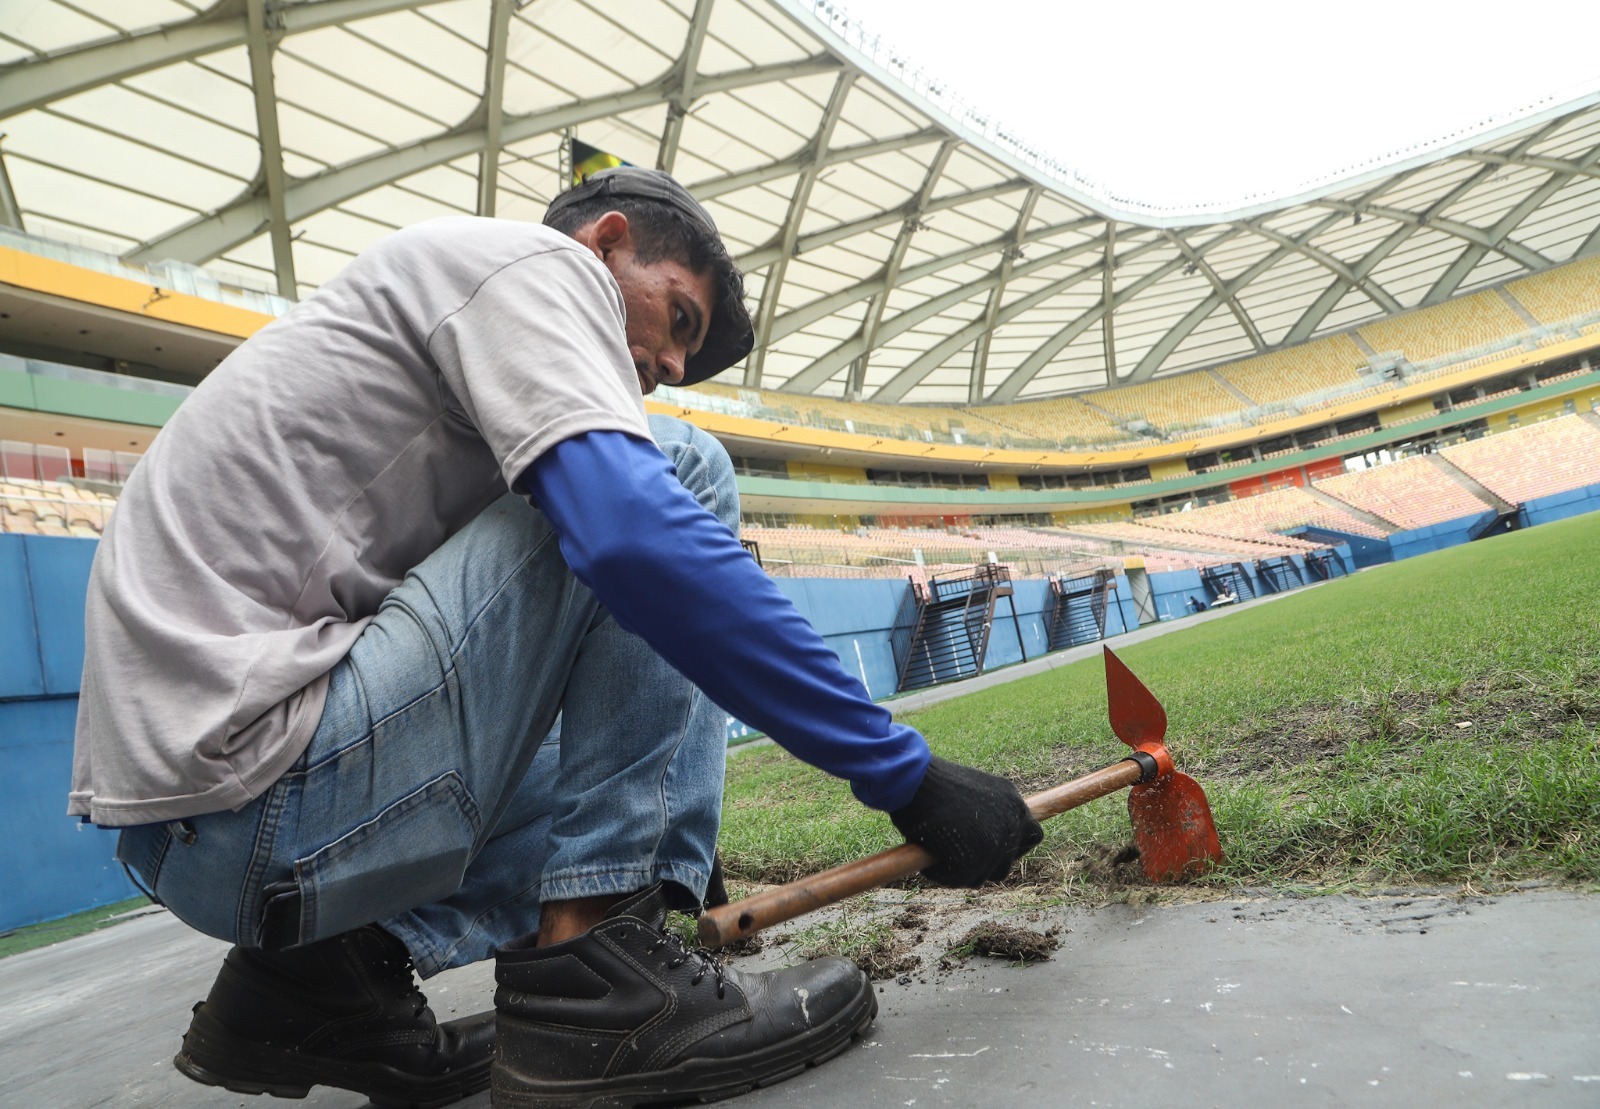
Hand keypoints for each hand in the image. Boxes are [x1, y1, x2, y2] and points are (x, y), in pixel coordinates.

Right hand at [889, 756, 1043, 886]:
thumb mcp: (972, 793)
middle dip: (984, 863)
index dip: (1010, 845)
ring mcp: (995, 844)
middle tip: (956, 852)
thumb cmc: (932, 782)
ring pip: (983, 875)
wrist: (914, 779)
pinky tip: (926, 852)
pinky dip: (940, 873)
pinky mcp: (974, 861)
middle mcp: (1012, 823)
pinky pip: (957, 880)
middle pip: (1008, 861)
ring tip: (937, 849)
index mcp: (1013, 803)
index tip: (987, 846)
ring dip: (962, 870)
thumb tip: (984, 842)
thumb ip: (987, 815)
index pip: (1031, 835)